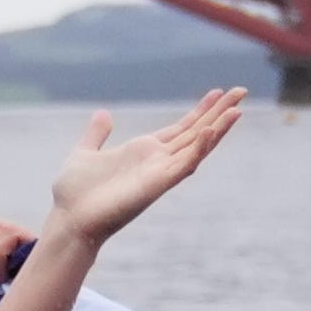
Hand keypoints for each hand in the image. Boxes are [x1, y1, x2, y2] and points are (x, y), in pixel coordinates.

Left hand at [40, 88, 248, 248]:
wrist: (68, 220)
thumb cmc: (75, 193)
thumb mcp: (85, 153)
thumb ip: (97, 134)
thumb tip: (103, 114)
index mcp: (143, 151)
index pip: (180, 128)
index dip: (199, 111)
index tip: (217, 92)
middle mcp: (157, 161)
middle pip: (195, 132)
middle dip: (218, 113)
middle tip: (242, 91)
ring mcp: (159, 173)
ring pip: (197, 148)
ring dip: (217, 130)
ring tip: (237, 111)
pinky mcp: (156, 185)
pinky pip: (183, 165)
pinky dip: (197, 149)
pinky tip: (210, 132)